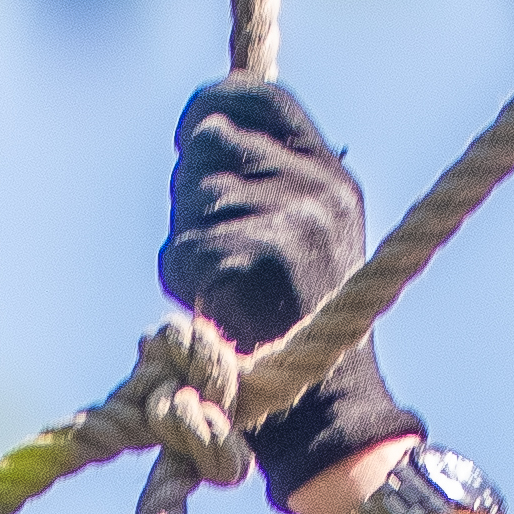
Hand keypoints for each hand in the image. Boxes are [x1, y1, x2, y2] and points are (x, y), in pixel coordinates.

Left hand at [158, 78, 420, 497]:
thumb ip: (269, 181)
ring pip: (190, 196)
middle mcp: (314, 190)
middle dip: (192, 189)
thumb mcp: (311, 236)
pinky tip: (215, 313)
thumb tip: (204, 132)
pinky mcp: (248, 264)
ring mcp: (284, 224)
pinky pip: (181, 251)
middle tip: (212, 245)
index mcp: (331, 176)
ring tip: (223, 289)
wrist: (328, 417)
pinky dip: (183, 284)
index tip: (193, 134)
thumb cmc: (305, 334)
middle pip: (210, 142)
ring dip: (187, 243)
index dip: (214, 106)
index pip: (259, 96)